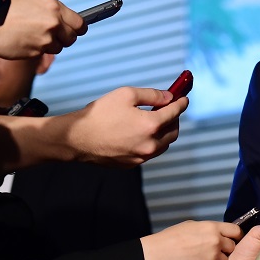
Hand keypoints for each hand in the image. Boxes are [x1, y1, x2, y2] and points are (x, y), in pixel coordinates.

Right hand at [0, 0, 85, 58]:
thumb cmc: (6, 11)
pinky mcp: (37, 51)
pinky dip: (36, 50)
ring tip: (31, 36)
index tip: (73, 31)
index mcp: (54, 6)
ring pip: (59, 47)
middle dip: (63, 38)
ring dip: (49, 45)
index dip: (77, 29)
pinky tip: (23, 41)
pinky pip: (43, 53)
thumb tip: (66, 23)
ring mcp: (46, 37)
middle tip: (50, 35)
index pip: (80, 23)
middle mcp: (54, 22)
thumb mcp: (33, 3)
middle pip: (72, 37)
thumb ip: (52, 13)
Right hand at [58, 87, 185, 166]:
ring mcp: (141, 157)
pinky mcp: (132, 164)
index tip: (183, 98)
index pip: (174, 113)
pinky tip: (143, 133)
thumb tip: (168, 97)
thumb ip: (152, 95)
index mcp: (151, 126)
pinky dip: (152, 142)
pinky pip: (150, 153)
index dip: (181, 103)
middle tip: (169, 109)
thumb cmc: (99, 114)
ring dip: (165, 132)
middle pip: (173, 131)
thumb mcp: (126, 94)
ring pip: (163, 144)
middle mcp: (150, 144)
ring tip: (156, 121)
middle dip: (174, 119)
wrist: (76, 139)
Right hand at [140, 220, 241, 259]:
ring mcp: (213, 256)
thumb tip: (216, 231)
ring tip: (201, 258)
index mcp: (212, 227)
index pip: (236, 230)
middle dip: (225, 250)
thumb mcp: (192, 225)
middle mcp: (216, 241)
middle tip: (213, 251)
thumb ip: (208, 229)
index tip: (234, 239)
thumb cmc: (172, 237)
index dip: (236, 236)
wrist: (158, 253)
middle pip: (232, 247)